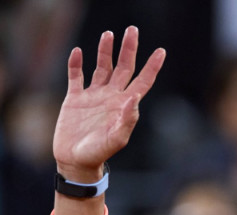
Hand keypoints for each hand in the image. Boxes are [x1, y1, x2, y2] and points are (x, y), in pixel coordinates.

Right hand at [53, 26, 164, 181]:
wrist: (76, 162)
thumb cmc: (99, 154)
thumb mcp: (115, 140)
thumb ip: (126, 121)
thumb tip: (134, 99)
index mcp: (124, 106)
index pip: (142, 81)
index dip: (152, 67)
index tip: (161, 51)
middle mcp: (111, 97)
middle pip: (124, 68)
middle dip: (129, 49)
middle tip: (132, 30)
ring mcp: (94, 96)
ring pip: (102, 67)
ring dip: (105, 51)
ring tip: (108, 34)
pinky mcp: (75, 99)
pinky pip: (76, 76)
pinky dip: (76, 64)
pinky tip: (78, 52)